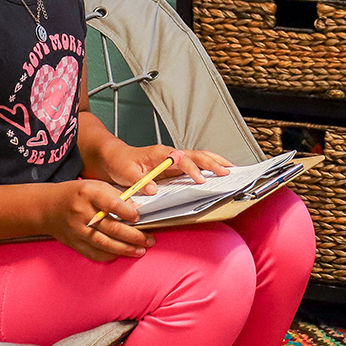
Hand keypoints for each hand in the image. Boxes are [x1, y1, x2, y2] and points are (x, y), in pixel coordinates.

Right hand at [44, 178, 154, 261]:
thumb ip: (116, 196)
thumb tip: (138, 208)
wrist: (46, 207)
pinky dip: (110, 255)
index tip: (139, 217)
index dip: (128, 212)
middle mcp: (82, 212)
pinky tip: (122, 253)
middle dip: (134, 236)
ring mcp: (77, 230)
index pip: (112, 204)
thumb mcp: (95, 186)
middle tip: (149, 240)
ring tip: (141, 250)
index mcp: (89, 194)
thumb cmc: (76, 194)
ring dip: (126, 249)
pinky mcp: (74, 243)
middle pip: (111, 228)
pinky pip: (94, 253)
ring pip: (105, 244)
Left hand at [98, 140, 232, 192]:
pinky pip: (195, 163)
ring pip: (199, 156)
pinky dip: (209, 165)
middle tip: (228, 172)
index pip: (182, 160)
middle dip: (213, 163)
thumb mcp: (126, 174)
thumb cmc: (120, 163)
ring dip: (215, 161)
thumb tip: (153, 191)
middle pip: (197, 155)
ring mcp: (174, 159)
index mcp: (161, 154)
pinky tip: (218, 171)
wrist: (114, 157)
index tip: (201, 181)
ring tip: (231, 168)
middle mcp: (170, 154)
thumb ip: (140, 182)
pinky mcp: (175, 165)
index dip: (193, 170)